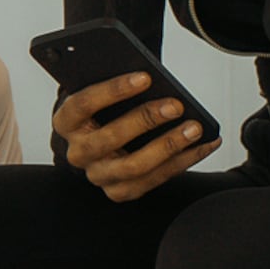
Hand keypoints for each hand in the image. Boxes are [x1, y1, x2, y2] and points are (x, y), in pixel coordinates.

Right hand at [50, 74, 210, 202]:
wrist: (98, 140)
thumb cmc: (104, 110)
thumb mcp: (102, 94)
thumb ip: (116, 86)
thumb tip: (151, 78)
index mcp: (66, 122)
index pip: (83, 104)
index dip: (113, 91)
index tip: (145, 77)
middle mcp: (77, 152)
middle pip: (110, 138)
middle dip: (146, 120)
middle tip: (176, 105)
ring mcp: (98, 175)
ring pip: (134, 166)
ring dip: (169, 145)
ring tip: (195, 128)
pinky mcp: (119, 192)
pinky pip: (154, 180)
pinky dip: (183, 161)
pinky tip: (204, 144)